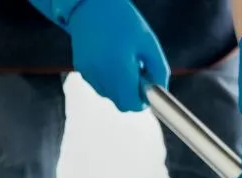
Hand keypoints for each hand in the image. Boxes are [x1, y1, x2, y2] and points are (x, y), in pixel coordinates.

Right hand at [33, 0, 169, 111]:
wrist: (90, 5)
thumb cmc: (122, 20)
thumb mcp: (149, 43)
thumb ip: (159, 71)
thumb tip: (160, 90)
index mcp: (119, 68)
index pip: (131, 104)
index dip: (142, 101)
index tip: (147, 90)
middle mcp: (100, 74)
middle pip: (120, 103)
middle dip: (132, 94)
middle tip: (138, 73)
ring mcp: (88, 72)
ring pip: (109, 95)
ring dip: (120, 87)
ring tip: (123, 63)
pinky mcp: (80, 68)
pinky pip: (99, 85)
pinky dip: (108, 80)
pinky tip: (111, 61)